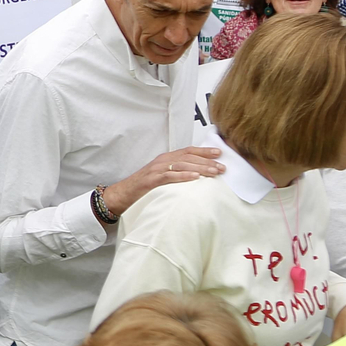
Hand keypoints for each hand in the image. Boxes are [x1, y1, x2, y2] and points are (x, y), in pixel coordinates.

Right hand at [102, 147, 224, 214]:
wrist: (122, 194)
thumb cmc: (143, 187)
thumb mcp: (162, 176)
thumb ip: (176, 172)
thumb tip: (197, 175)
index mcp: (166, 159)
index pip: (188, 151)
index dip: (204, 151)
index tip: (219, 153)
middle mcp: (162, 161)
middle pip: (188, 157)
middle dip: (207, 161)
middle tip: (222, 167)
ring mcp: (156, 169)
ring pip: (182, 165)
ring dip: (200, 168)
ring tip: (214, 172)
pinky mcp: (152, 180)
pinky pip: (169, 176)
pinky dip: (183, 176)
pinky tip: (195, 178)